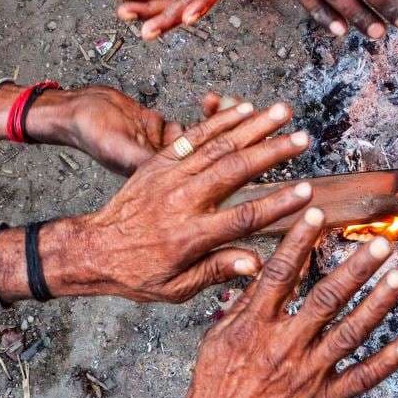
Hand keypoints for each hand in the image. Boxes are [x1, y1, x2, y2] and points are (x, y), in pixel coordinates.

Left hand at [0, 96, 316, 303]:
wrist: (92, 249)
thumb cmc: (138, 275)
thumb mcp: (176, 288)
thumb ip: (217, 271)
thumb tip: (257, 263)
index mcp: (190, 237)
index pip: (242, 218)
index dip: (277, 204)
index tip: (305, 192)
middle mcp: (182, 202)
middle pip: (235, 171)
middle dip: (273, 152)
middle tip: (304, 139)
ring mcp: (170, 178)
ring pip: (217, 146)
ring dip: (253, 126)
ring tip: (283, 111)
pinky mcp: (159, 163)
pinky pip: (193, 137)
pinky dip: (220, 121)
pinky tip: (244, 109)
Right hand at [133, 205, 397, 397]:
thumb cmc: (213, 389)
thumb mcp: (217, 338)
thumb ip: (245, 303)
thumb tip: (264, 266)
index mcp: (253, 327)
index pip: (280, 274)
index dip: (300, 241)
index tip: (317, 212)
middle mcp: (283, 347)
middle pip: (326, 298)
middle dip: (357, 268)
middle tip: (381, 242)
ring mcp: (306, 376)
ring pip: (351, 333)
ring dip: (379, 303)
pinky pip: (360, 379)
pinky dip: (387, 362)